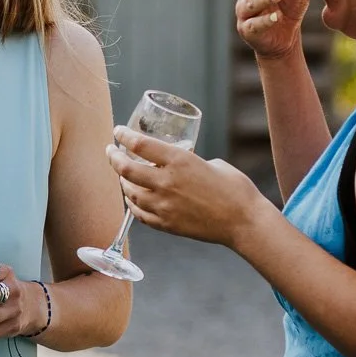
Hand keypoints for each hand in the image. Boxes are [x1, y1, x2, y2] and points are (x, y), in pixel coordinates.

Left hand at [106, 127, 269, 249]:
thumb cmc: (236, 189)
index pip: (139, 144)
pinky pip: (140, 214)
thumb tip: (179, 163)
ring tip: (123, 175)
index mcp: (179, 161)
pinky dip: (133, 204)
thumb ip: (190, 162)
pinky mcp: (167, 224)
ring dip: (123, 182)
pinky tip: (133, 198)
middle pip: (126, 169)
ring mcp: (164, 206)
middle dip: (113, 157)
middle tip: (111, 151)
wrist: (245, 222)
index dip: (123, 136)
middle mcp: (166, 182)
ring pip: (130, 193)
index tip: (118, 131)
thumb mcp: (213, 163)